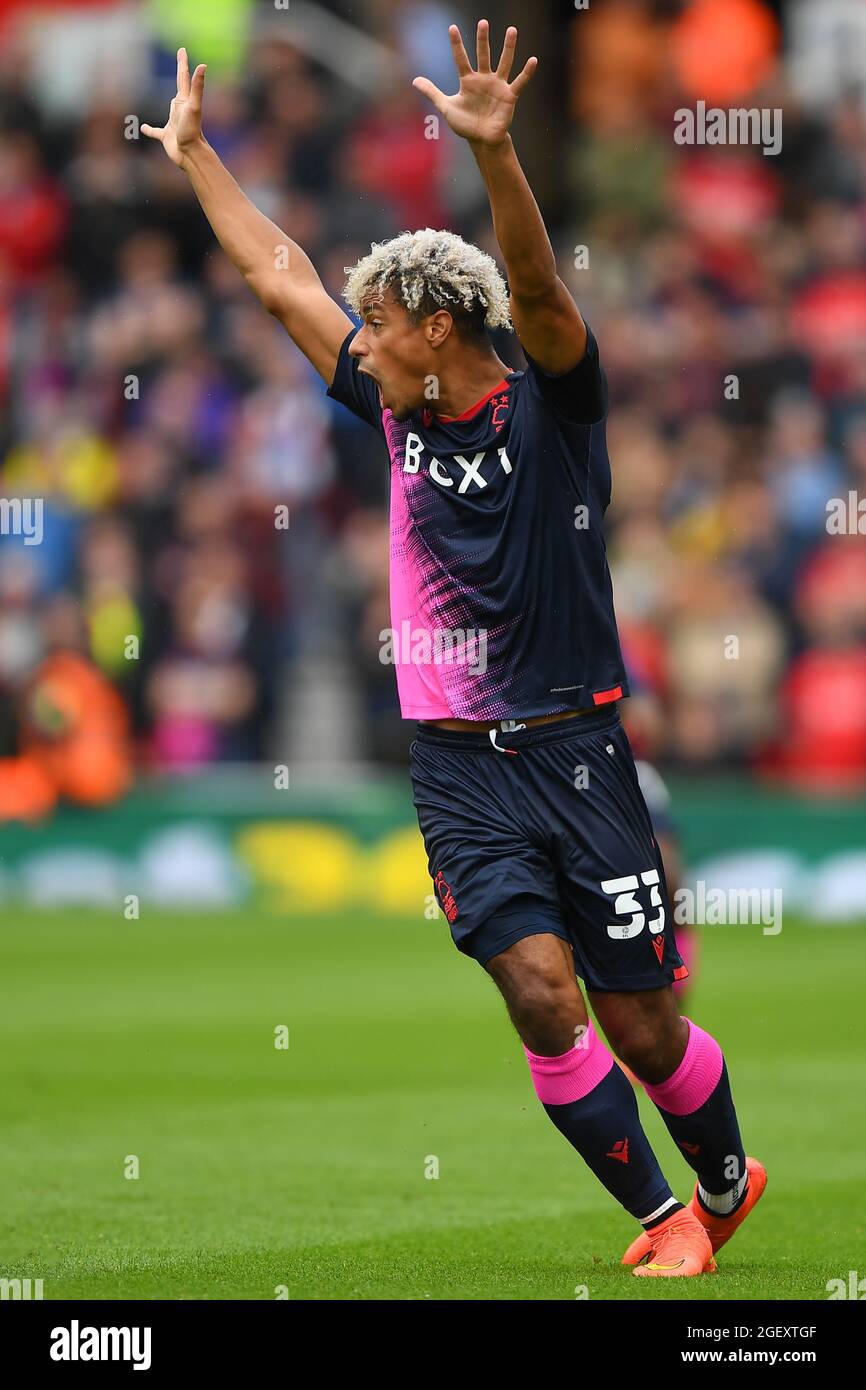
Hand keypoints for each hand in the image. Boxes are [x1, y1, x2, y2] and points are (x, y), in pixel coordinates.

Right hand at [141, 48, 206, 167]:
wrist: (191, 155)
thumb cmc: (192, 131)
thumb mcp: (194, 106)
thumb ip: (197, 87)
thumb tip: (203, 66)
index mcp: (184, 100)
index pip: (183, 77)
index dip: (182, 62)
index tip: (182, 50)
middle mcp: (180, 109)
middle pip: (180, 88)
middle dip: (181, 75)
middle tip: (181, 63)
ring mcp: (173, 122)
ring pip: (169, 109)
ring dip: (169, 104)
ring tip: (168, 98)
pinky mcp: (166, 136)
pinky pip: (155, 131)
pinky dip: (149, 129)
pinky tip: (143, 128)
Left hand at [413, 20, 535, 147]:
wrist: (482, 140)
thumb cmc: (465, 124)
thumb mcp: (446, 107)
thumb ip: (432, 92)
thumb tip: (414, 81)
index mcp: (468, 81)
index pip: (461, 58)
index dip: (456, 44)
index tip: (452, 28)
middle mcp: (483, 79)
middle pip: (483, 55)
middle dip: (483, 40)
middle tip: (483, 23)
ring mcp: (497, 86)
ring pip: (504, 63)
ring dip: (508, 48)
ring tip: (512, 30)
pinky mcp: (509, 96)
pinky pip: (519, 82)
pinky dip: (526, 73)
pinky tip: (533, 60)